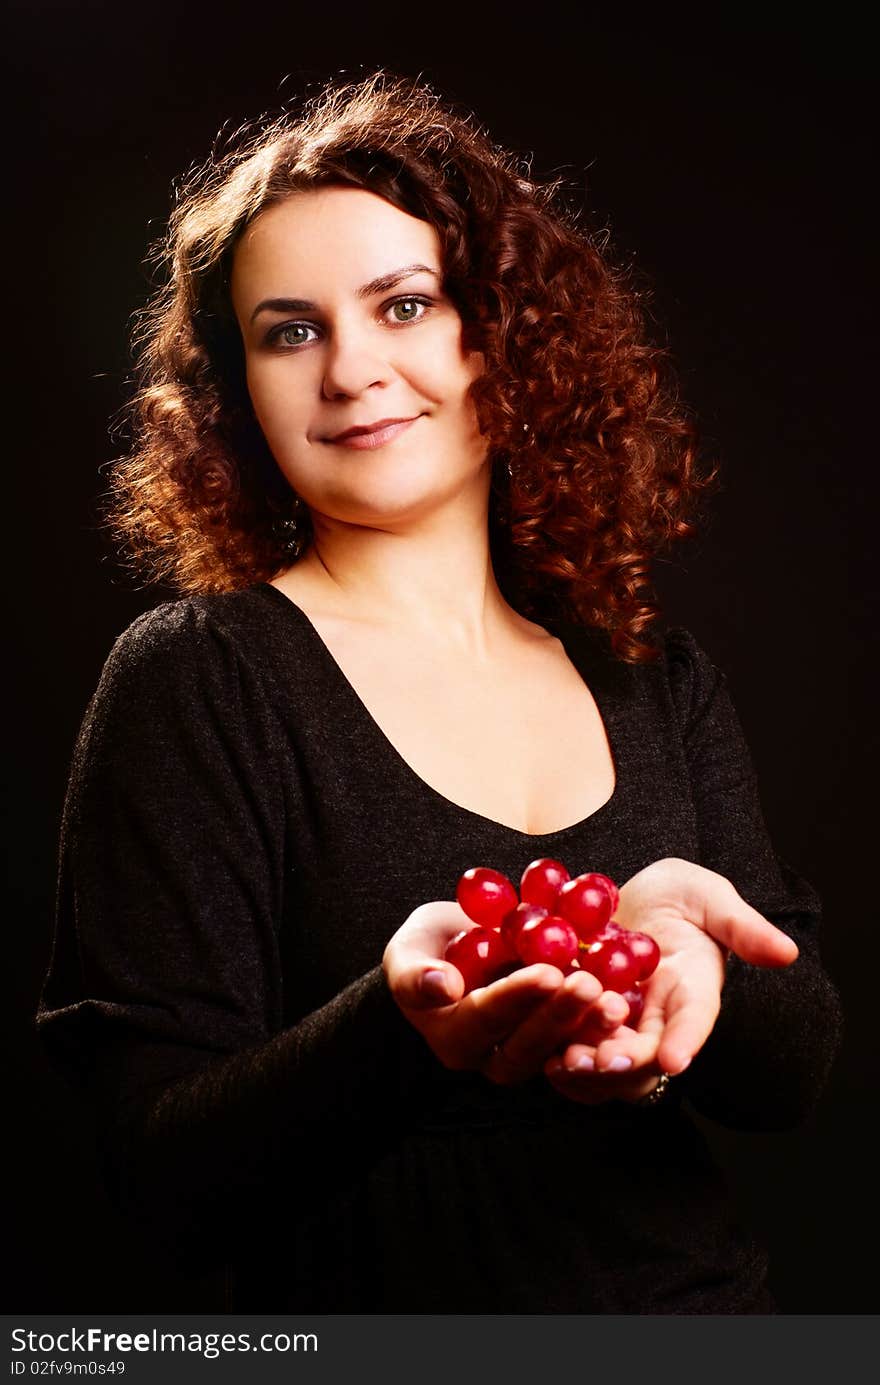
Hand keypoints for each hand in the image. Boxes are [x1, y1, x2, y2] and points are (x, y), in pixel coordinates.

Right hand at [382, 901, 629, 1084]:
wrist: (456, 949)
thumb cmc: (426, 949)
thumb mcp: (408, 952)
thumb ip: (415, 973)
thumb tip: (441, 985)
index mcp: (454, 1038)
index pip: (487, 1018)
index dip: (518, 998)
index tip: (548, 973)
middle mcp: (494, 1056)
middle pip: (530, 1043)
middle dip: (562, 1015)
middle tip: (591, 985)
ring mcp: (531, 1052)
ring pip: (563, 1047)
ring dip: (592, 1025)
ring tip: (617, 998)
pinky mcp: (560, 1039)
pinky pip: (584, 1035)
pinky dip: (605, 1017)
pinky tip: (629, 992)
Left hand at [543, 857, 798, 1103]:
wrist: (630, 896)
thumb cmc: (681, 898)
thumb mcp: (710, 899)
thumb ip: (742, 926)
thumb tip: (786, 953)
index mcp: (693, 993)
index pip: (693, 1023)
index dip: (684, 1040)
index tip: (673, 1058)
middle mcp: (655, 1018)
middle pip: (643, 1054)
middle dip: (624, 1062)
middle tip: (603, 1061)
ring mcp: (616, 1022)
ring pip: (603, 1058)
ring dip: (586, 1065)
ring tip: (565, 1061)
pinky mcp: (576, 1016)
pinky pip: (567, 1043)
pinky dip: (554, 1048)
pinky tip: (535, 1048)